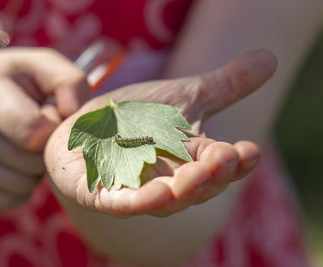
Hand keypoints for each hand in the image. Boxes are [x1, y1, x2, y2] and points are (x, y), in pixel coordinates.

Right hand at [0, 47, 89, 209]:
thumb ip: (70, 83)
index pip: (36, 133)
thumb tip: (76, 117)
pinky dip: (20, 188)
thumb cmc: (9, 80)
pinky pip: (8, 200)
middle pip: (33, 164)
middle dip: (45, 151)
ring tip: (23, 146)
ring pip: (23, 187)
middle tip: (35, 132)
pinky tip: (13, 164)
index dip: (53, 128)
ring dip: (34, 172)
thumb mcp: (41, 66)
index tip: (47, 114)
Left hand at [45, 49, 276, 216]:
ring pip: (165, 201)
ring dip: (183, 192)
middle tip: (225, 158)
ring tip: (198, 175)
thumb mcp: (181, 95)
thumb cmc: (136, 116)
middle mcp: (169, 180)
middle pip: (197, 187)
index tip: (250, 150)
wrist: (87, 125)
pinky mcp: (103, 196)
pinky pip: (122, 204)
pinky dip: (140, 202)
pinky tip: (158, 194)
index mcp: (190, 159)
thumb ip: (222, 84)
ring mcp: (137, 191)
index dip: (237, 162)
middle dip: (213, 175)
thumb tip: (269, 58)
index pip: (220, 166)